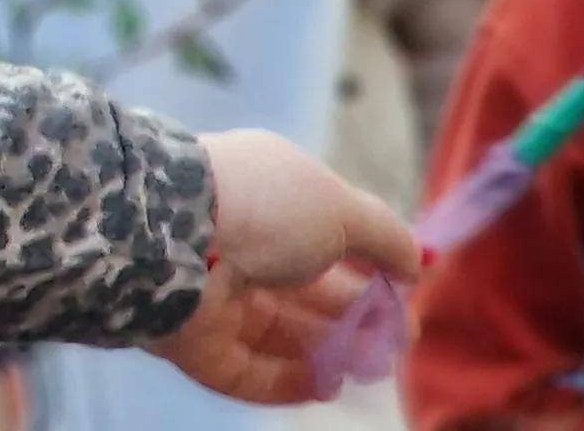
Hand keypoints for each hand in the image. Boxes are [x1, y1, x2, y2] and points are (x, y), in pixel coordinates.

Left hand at [151, 129, 417, 402]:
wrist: (167, 236)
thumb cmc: (263, 210)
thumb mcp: (341, 208)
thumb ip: (385, 236)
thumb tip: (415, 263)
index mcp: (265, 197)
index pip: (320, 235)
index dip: (366, 264)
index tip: (407, 290)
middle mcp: (236, 244)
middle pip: (304, 290)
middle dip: (357, 316)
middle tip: (398, 340)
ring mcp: (210, 295)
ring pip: (279, 333)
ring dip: (330, 352)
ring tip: (370, 366)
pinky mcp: (192, 343)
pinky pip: (247, 370)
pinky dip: (289, 381)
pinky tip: (328, 385)